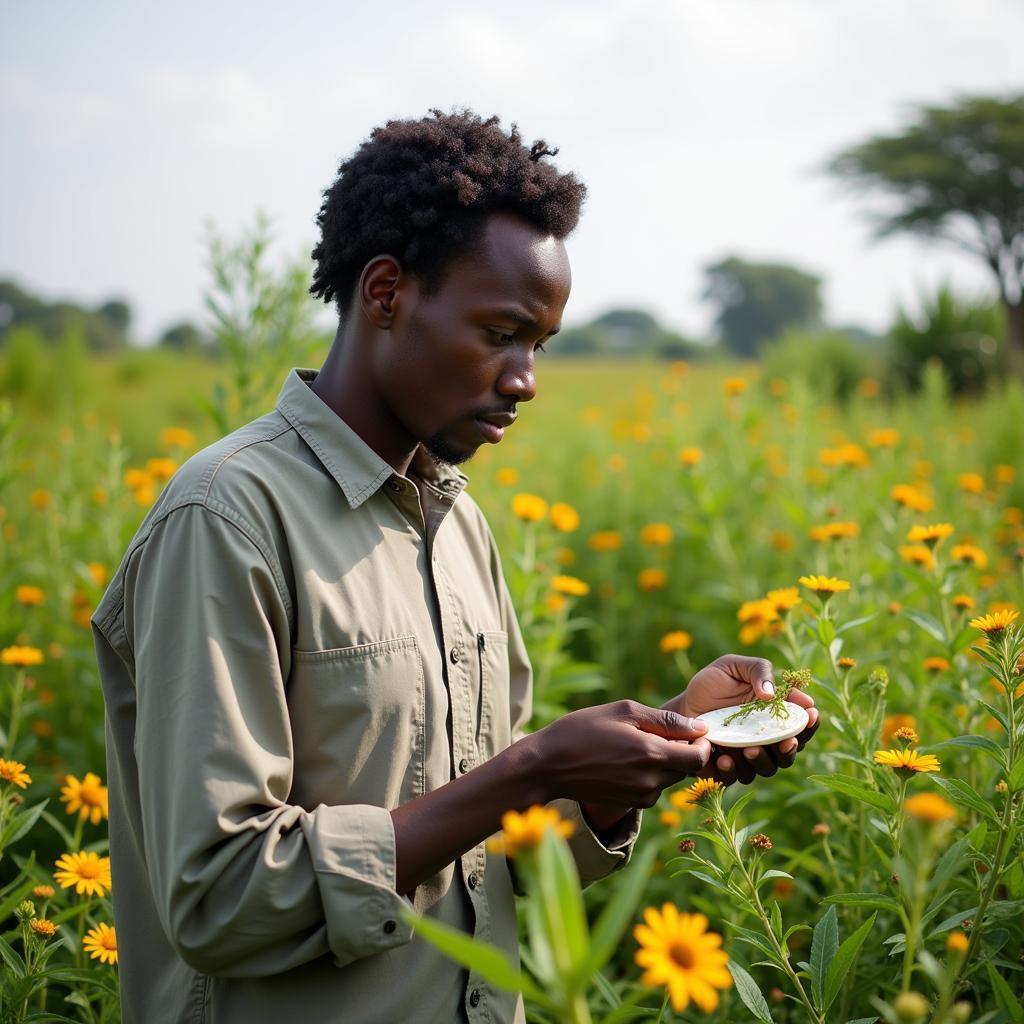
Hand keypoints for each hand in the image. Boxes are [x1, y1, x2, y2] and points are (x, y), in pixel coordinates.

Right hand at [530, 700, 712, 811]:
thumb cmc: (583, 730)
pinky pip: (654, 788)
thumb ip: (665, 720)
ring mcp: (640, 796)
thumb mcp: (623, 711)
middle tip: (659, 732)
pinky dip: (650, 774)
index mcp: (650, 754)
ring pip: (670, 779)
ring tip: (636, 744)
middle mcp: (650, 781)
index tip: (692, 730)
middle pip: (687, 769)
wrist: (548, 764)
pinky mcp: (631, 804)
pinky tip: (627, 760)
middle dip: (682, 750)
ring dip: (665, 762)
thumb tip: (700, 727)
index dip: (703, 743)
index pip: (699, 757)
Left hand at [661, 654, 818, 785]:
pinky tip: (725, 758)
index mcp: (775, 716)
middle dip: (791, 749)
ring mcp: (748, 757)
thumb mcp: (733, 666)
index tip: (811, 713)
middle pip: (790, 753)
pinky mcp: (727, 769)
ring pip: (767, 769)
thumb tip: (771, 694)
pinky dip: (733, 770)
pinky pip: (735, 776)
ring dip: (762, 761)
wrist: (682, 705)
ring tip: (750, 749)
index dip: (810, 722)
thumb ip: (758, 670)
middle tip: (787, 741)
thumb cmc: (713, 683)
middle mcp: (767, 741)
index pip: (802, 725)